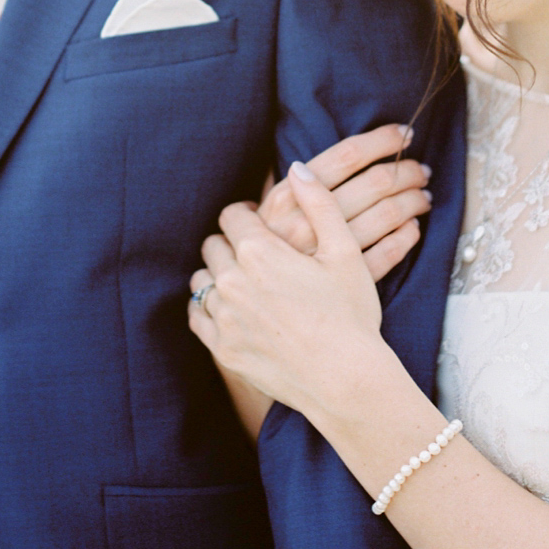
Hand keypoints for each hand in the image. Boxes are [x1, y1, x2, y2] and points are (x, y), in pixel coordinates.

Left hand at [189, 161, 387, 418]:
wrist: (347, 381)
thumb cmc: (351, 315)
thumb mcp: (345, 252)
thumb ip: (319, 203)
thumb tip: (297, 167)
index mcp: (259, 252)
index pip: (231, 216)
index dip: (245, 217)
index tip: (256, 224)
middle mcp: (232, 282)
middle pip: (213, 245)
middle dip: (231, 244)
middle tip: (254, 254)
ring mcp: (224, 318)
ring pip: (201, 279)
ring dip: (218, 275)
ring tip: (244, 282)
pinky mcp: (222, 350)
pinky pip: (197, 316)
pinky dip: (208, 309)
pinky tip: (230, 310)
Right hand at [259, 124, 429, 282]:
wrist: (259, 306)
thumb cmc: (268, 253)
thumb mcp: (267, 214)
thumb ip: (291, 184)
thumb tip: (315, 156)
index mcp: (290, 196)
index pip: (347, 155)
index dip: (382, 140)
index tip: (405, 133)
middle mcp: (310, 220)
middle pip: (375, 182)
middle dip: (406, 170)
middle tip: (420, 169)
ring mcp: (329, 252)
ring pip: (388, 214)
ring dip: (413, 200)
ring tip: (423, 196)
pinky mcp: (346, 282)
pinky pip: (388, 254)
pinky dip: (406, 236)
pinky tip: (412, 227)